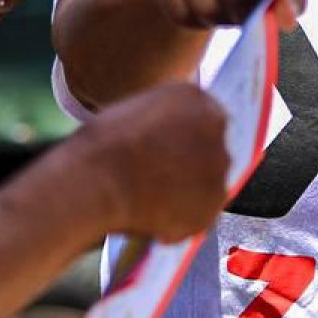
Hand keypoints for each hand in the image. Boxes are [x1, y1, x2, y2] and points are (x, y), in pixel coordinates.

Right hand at [76, 81, 230, 240]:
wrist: (98, 179)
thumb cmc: (104, 146)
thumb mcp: (137, 113)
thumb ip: (163, 122)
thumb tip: (167, 141)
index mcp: (196, 98)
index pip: (203, 118)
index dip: (185, 139)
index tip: (171, 153)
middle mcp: (216, 127)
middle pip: (210, 150)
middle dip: (191, 165)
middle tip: (159, 178)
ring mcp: (218, 166)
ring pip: (207, 184)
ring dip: (187, 193)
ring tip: (150, 199)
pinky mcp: (213, 203)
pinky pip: (201, 213)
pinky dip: (181, 220)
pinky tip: (152, 215)